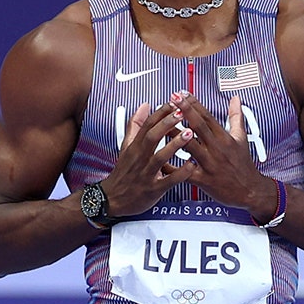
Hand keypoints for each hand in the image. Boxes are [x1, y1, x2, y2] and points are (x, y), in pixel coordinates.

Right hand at [100, 102, 196, 217]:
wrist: (112, 199)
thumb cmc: (123, 172)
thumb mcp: (126, 147)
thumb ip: (135, 126)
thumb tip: (144, 106)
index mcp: (134, 147)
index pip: (146, 125)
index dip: (160, 113)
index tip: (173, 103)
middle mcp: (139, 159)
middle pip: (151, 137)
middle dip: (167, 124)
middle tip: (181, 113)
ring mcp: (146, 174)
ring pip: (160, 157)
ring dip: (174, 145)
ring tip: (189, 134)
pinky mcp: (153, 190)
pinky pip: (168, 181)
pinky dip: (181, 173)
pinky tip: (192, 165)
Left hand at [169, 91, 276, 214]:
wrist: (250, 191)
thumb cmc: (243, 165)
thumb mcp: (242, 138)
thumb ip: (236, 117)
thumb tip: (235, 99)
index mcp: (225, 138)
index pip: (208, 116)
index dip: (194, 104)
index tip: (182, 93)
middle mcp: (217, 149)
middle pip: (199, 126)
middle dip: (184, 111)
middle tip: (172, 99)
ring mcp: (210, 164)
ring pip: (189, 146)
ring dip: (175, 134)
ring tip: (162, 124)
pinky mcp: (203, 180)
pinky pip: (184, 172)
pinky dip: (172, 166)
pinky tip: (160, 159)